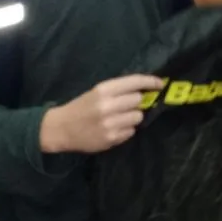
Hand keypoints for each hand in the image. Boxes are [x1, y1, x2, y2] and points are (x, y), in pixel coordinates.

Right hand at [40, 75, 164, 153]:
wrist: (61, 128)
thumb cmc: (81, 107)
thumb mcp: (97, 92)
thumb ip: (119, 91)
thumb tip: (146, 90)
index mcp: (103, 90)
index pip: (134, 82)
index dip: (150, 82)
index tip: (161, 84)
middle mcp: (107, 105)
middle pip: (138, 100)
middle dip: (136, 102)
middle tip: (125, 106)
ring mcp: (110, 123)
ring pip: (138, 117)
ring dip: (132, 117)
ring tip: (119, 119)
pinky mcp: (111, 138)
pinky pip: (131, 132)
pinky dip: (126, 130)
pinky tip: (113, 129)